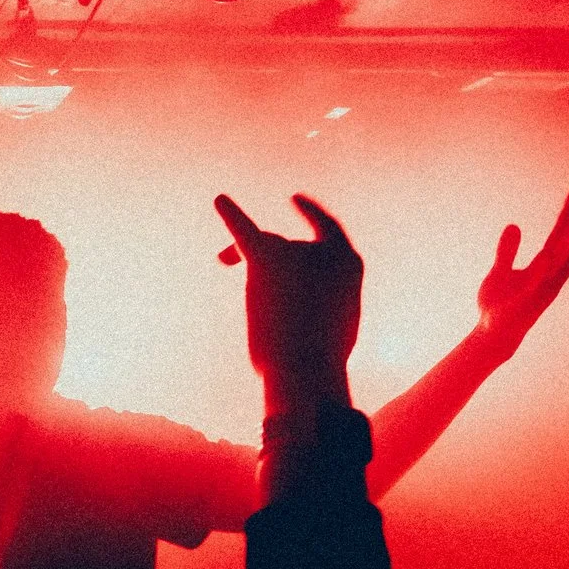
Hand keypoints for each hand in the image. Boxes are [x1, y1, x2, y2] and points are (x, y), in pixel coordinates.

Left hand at [214, 193, 362, 412]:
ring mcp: (296, 251)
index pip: (329, 233)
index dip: (311, 215)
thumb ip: (319, 313)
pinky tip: (220, 202)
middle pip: (287, 241)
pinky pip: (243, 230)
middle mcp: (324, 251)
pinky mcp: (265, 259)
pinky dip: (230, 214)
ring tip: (224, 259)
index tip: (296, 200)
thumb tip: (297, 318)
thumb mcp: (331, 334)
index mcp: (349, 265)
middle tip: (235, 259)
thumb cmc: (320, 362)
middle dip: (267, 245)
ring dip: (243, 251)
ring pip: (265, 244)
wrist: (309, 368)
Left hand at [477, 188, 568, 354]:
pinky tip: (547, 251)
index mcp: (545, 268)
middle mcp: (550, 276)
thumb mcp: (500, 272)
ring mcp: (541, 288)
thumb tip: (514, 225)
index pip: (563, 236)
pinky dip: (542, 266)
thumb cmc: (498, 306)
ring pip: (560, 258)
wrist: (492, 337)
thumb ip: (507, 251)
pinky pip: (536, 281)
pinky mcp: (526, 300)